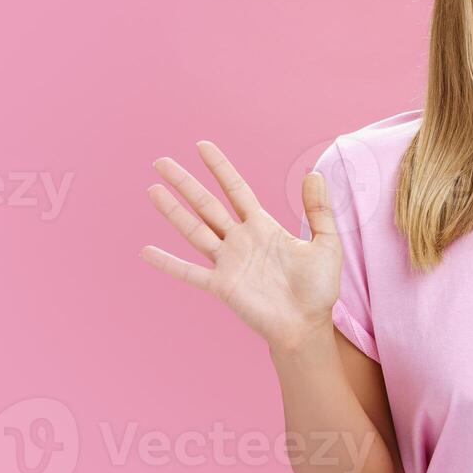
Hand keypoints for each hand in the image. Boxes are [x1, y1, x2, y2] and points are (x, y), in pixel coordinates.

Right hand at [139, 141, 341, 352]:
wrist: (307, 326)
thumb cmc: (318, 288)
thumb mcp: (326, 243)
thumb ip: (319, 210)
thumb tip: (314, 173)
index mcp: (262, 227)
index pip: (236, 190)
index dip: (220, 168)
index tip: (202, 146)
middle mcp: (240, 240)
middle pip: (206, 204)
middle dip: (185, 183)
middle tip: (161, 162)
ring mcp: (228, 262)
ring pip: (194, 230)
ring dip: (172, 211)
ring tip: (152, 189)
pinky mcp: (222, 286)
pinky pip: (189, 271)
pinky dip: (168, 262)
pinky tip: (146, 251)